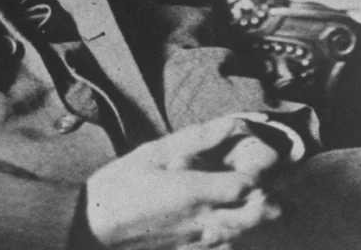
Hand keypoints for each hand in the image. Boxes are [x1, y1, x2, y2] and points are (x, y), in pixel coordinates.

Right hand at [84, 115, 282, 249]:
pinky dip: (230, 236)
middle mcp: (202, 221)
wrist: (93, 226)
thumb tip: (233, 122)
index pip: (245, 186)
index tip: (259, 159)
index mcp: (195, 191)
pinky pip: (219, 247)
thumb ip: (200, 138)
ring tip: (249, 202)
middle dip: (265, 200)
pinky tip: (221, 224)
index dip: (258, 172)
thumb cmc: (123, 182)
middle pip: (252, 216)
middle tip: (266, 185)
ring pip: (239, 235)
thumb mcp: (158, 151)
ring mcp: (195, 242)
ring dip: (250, 219)